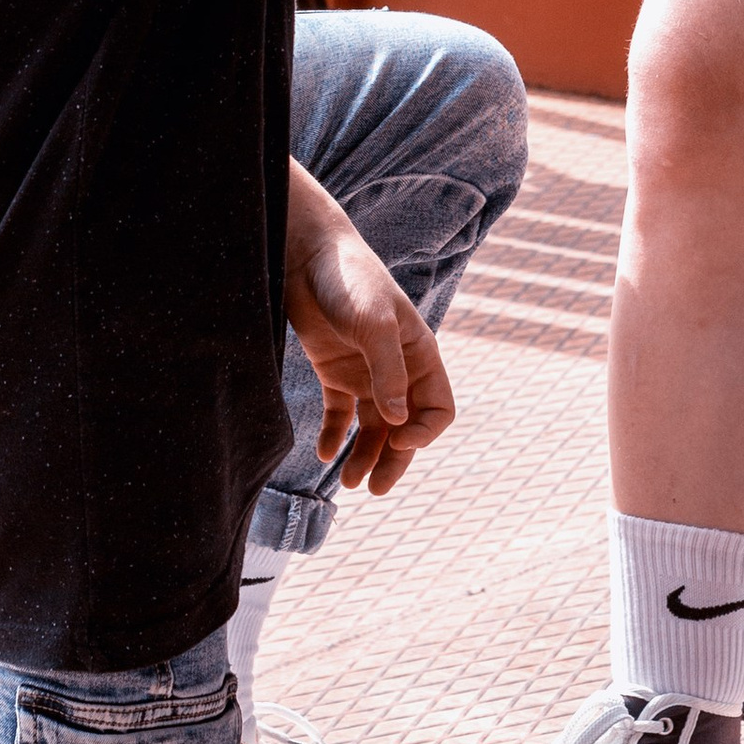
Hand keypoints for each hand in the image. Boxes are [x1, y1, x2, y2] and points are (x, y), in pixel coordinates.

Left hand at [283, 162, 455, 495]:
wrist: (305, 253)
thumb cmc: (348, 280)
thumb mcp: (374, 324)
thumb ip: (386, 371)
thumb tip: (396, 422)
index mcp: (419, 356)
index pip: (437, 409)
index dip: (424, 432)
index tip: (398, 440)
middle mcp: (396, 369)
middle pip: (405, 427)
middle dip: (394, 460)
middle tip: (376, 489)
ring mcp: (365, 371)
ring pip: (372, 427)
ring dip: (364, 455)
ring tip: (347, 482)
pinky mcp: (333, 369)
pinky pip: (340, 413)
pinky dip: (334, 435)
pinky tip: (323, 452)